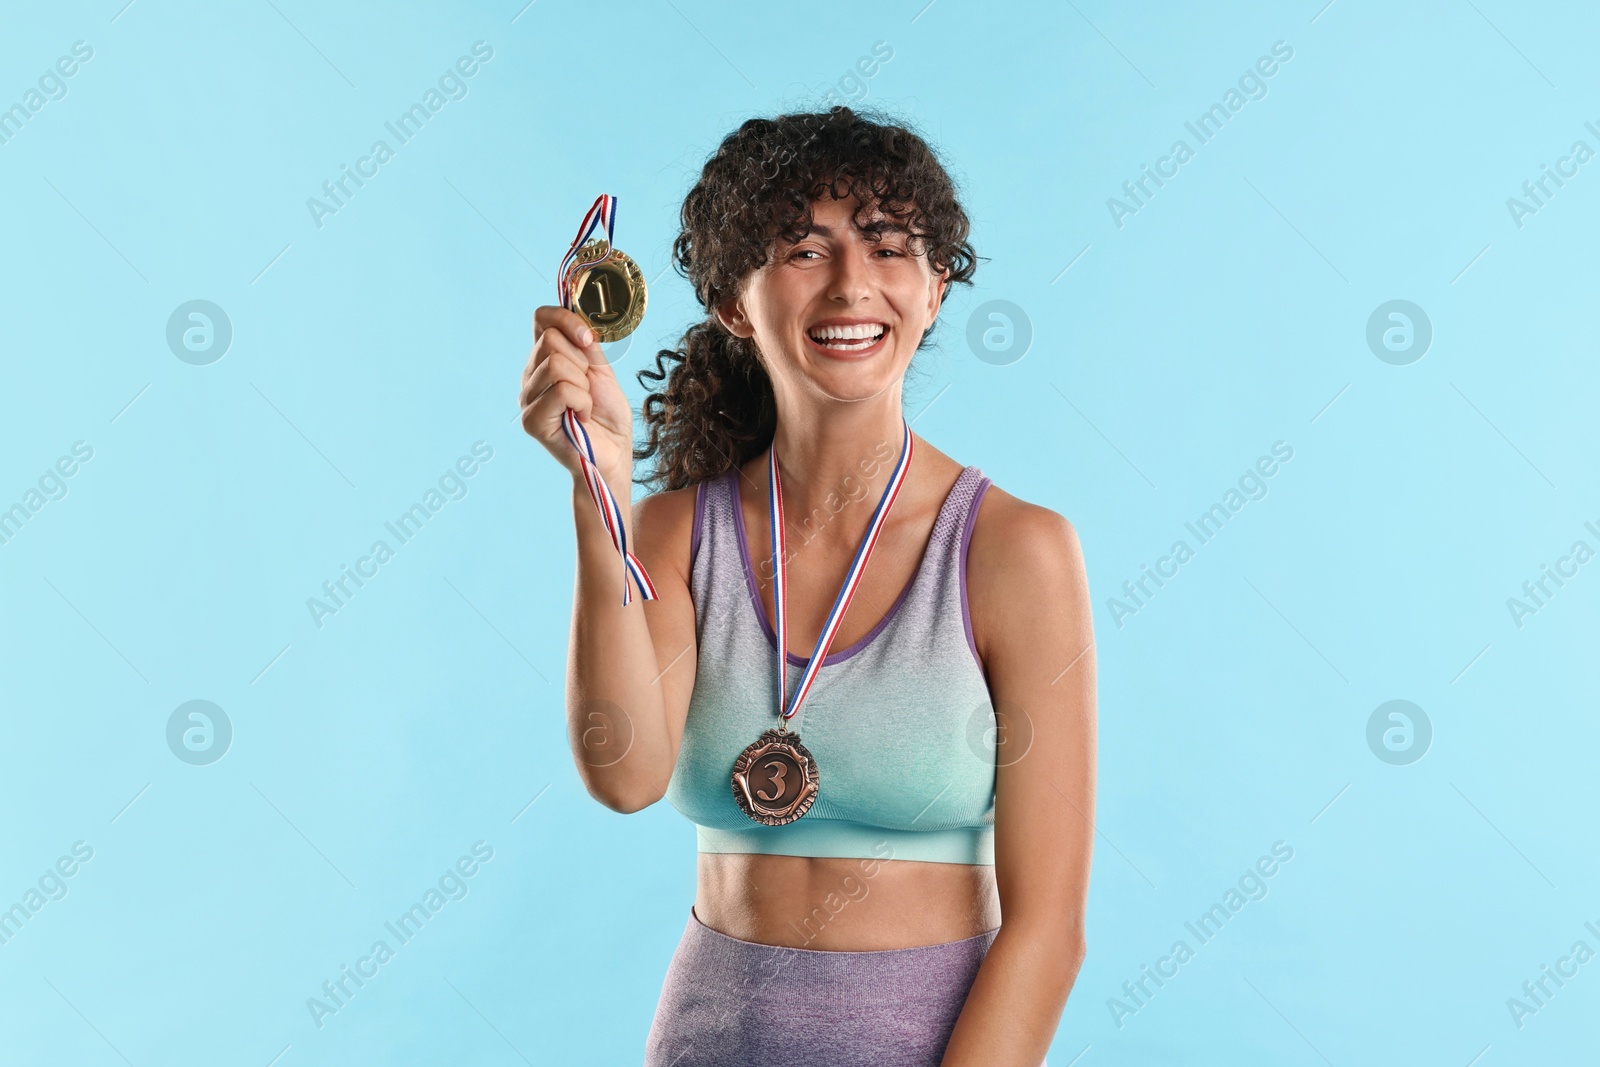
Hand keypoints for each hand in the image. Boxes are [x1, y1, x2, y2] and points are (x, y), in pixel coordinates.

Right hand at [519, 306, 633, 487]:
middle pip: (550, 341)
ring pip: (556, 365)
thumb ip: (586, 346)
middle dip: (581, 362)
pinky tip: (581, 417)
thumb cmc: (608, 417)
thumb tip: (578, 320)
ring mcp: (527, 399)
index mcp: (544, 360)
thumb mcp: (601, 371)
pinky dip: (582, 402)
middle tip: (588, 388)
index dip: (567, 319)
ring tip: (584, 405)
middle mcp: (530, 377)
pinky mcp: (532, 421)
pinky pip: (561, 390)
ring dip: (583, 386)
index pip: (541, 318)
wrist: (614, 453)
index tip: (588, 340)